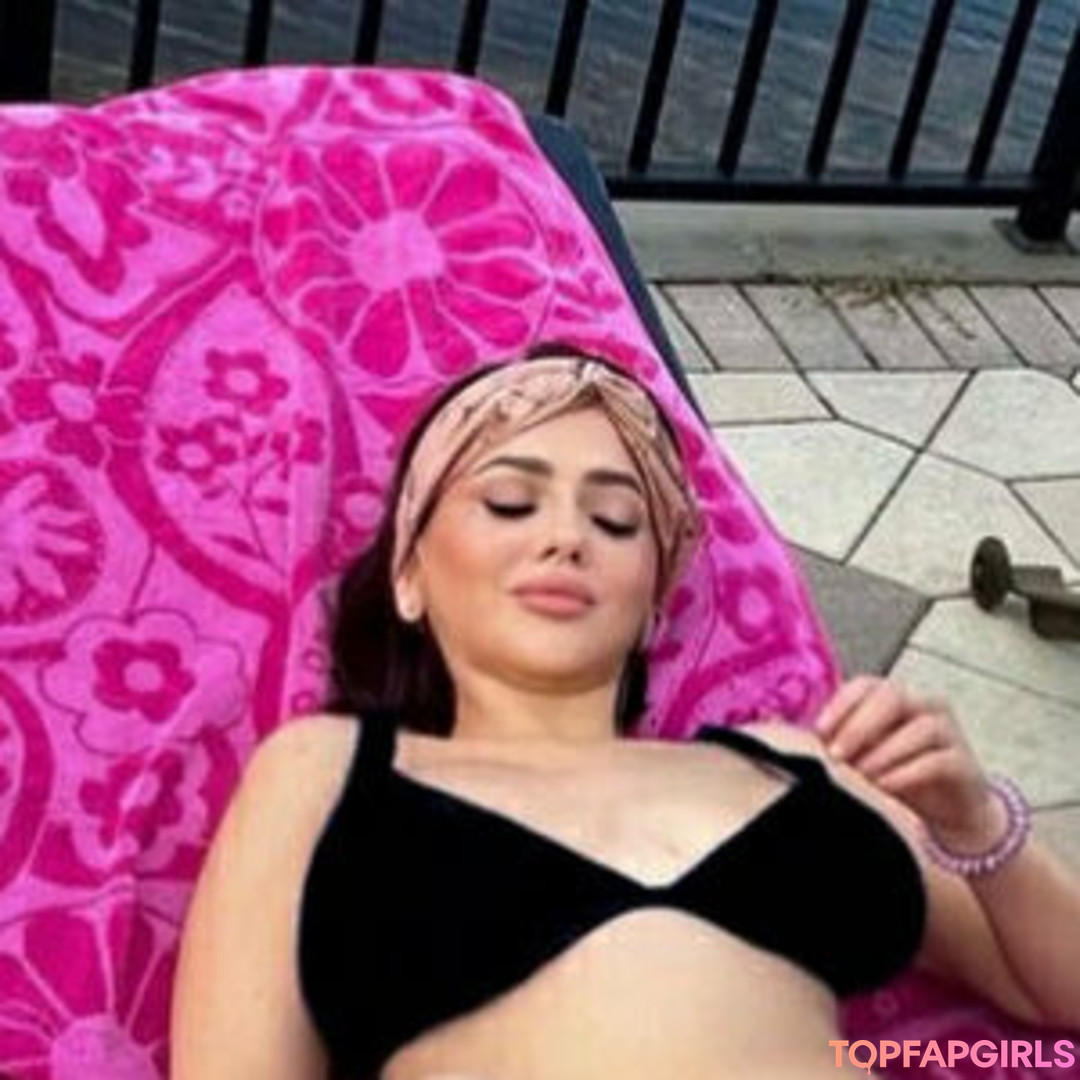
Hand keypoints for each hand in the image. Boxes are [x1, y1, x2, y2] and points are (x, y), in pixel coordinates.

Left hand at [815, 676, 1005, 849]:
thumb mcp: (864, 756)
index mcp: (893, 697)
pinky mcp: (964, 762)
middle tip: (836, 756)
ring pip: (918, 728)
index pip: (865, 685)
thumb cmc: (898, 777)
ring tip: (858, 778)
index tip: (817, 733)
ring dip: (882, 753)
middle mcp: (923, 705)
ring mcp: (948, 731)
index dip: (840, 705)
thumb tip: (790, 735)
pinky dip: (906, 773)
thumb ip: (837, 741)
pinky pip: (936, 760)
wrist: (950, 813)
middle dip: (859, 726)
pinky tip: (884, 788)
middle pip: (891, 697)